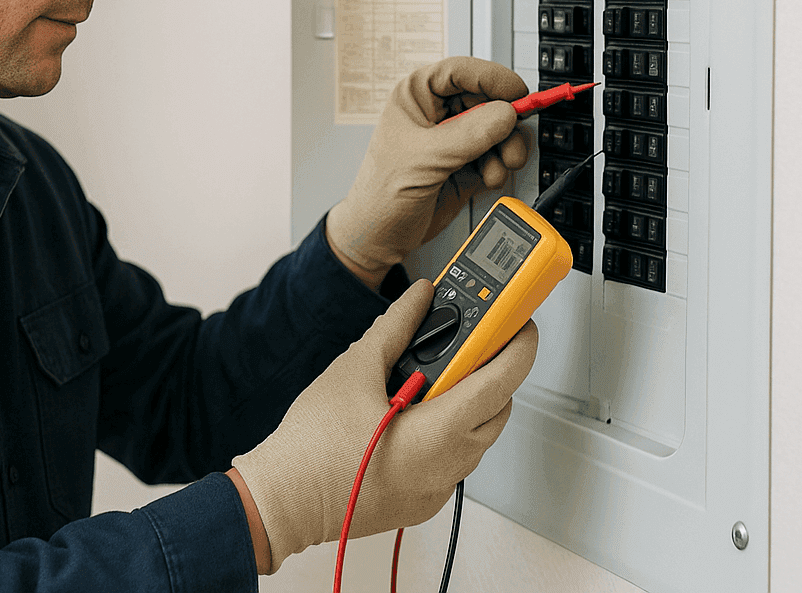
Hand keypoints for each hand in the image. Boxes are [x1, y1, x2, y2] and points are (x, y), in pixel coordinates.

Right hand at [230, 280, 536, 571]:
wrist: (281, 501)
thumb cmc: (311, 447)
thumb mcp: (355, 368)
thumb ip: (396, 326)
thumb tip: (420, 298)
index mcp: (438, 433)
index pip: (501, 381)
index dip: (518, 346)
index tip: (520, 323)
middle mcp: (446, 467)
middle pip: (496, 409)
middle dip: (490, 372)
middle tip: (470, 342)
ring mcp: (436, 490)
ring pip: (476, 438)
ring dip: (468, 403)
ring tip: (432, 376)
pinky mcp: (422, 503)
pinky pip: (454, 462)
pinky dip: (448, 433)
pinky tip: (415, 413)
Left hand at [327, 57, 530, 277]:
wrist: (381, 238)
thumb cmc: (380, 195)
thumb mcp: (425, 158)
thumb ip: (468, 134)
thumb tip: (505, 113)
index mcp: (416, 96)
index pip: (461, 71)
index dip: (491, 78)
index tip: (516, 91)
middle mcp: (438, 113)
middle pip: (487, 99)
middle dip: (505, 120)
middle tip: (512, 135)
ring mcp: (454, 139)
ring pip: (497, 128)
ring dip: (506, 146)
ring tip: (502, 163)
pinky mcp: (467, 163)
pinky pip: (497, 154)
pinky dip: (500, 166)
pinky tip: (488, 177)